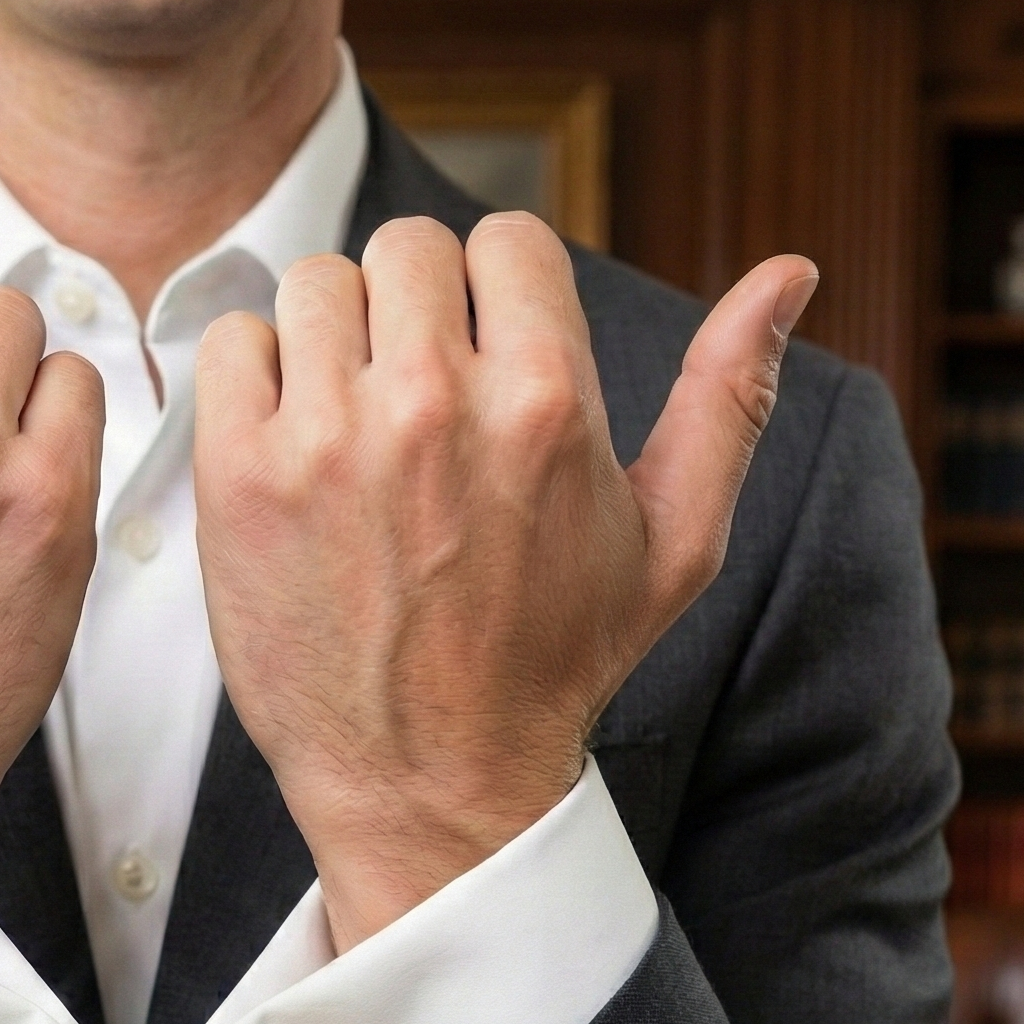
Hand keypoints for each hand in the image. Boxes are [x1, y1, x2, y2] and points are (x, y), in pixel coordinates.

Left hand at [194, 212, 817, 951]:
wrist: (428, 783)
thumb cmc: (551, 669)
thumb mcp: (673, 547)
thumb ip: (729, 400)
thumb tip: (791, 272)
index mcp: (546, 400)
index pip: (506, 239)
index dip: (496, 295)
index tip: (484, 365)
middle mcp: (435, 403)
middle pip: (406, 248)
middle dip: (415, 311)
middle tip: (413, 401)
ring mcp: (326, 438)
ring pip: (316, 286)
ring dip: (332, 340)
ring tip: (350, 427)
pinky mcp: (241, 478)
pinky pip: (232, 344)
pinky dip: (253, 380)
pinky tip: (288, 448)